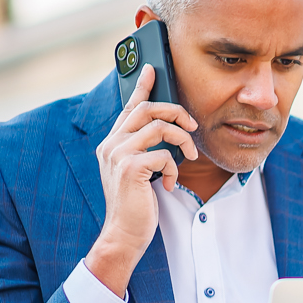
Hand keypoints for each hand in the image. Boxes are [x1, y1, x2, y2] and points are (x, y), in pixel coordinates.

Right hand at [85, 66, 197, 296]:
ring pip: (159, 128)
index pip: (129, 108)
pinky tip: (170, 184)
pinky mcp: (130, 168)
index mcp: (112, 143)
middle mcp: (111, 145)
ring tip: (190, 156)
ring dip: (182, 140)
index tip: (152, 68)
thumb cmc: (136, 205)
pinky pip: (163, 155)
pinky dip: (174, 169)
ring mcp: (118, 155)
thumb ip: (146, 150)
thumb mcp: (141, 172)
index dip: (143, 87)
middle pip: (147, 110)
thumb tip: (168, 132)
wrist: (125, 233)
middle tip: (192, 126)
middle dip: (175, 112)